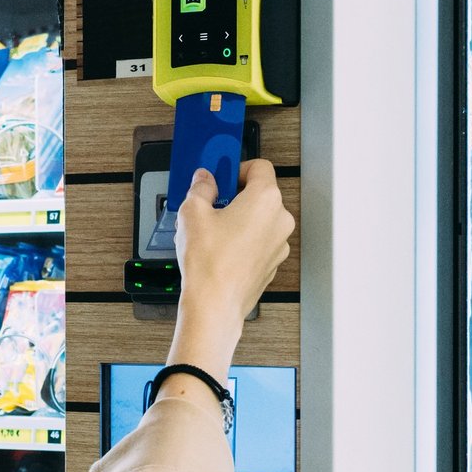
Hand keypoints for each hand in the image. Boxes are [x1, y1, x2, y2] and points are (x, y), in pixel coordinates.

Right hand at [162, 160, 293, 396]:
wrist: (214, 305)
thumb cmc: (208, 264)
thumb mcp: (192, 213)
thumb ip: (200, 188)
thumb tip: (204, 180)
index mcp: (265, 199)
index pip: (259, 166)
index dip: (237, 168)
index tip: (221, 176)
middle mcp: (279, 220)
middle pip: (260, 194)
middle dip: (236, 196)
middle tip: (211, 205)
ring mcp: (279, 244)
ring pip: (260, 220)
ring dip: (240, 220)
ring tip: (212, 232)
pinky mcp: (272, 263)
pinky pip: (259, 242)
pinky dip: (243, 241)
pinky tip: (220, 250)